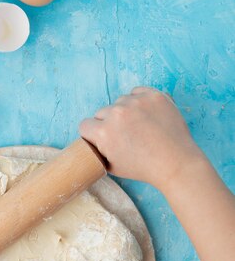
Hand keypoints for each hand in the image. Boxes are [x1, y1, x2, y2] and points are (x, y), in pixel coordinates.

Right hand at [80, 86, 204, 192]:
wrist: (176, 163)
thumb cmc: (144, 168)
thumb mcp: (111, 166)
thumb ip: (98, 150)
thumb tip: (91, 140)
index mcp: (103, 132)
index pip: (85, 125)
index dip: (93, 134)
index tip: (103, 139)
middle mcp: (117, 113)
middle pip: (102, 112)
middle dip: (109, 123)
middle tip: (125, 136)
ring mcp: (136, 102)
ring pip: (120, 102)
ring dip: (125, 112)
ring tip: (140, 127)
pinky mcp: (153, 95)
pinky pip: (137, 92)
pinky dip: (140, 101)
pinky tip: (147, 117)